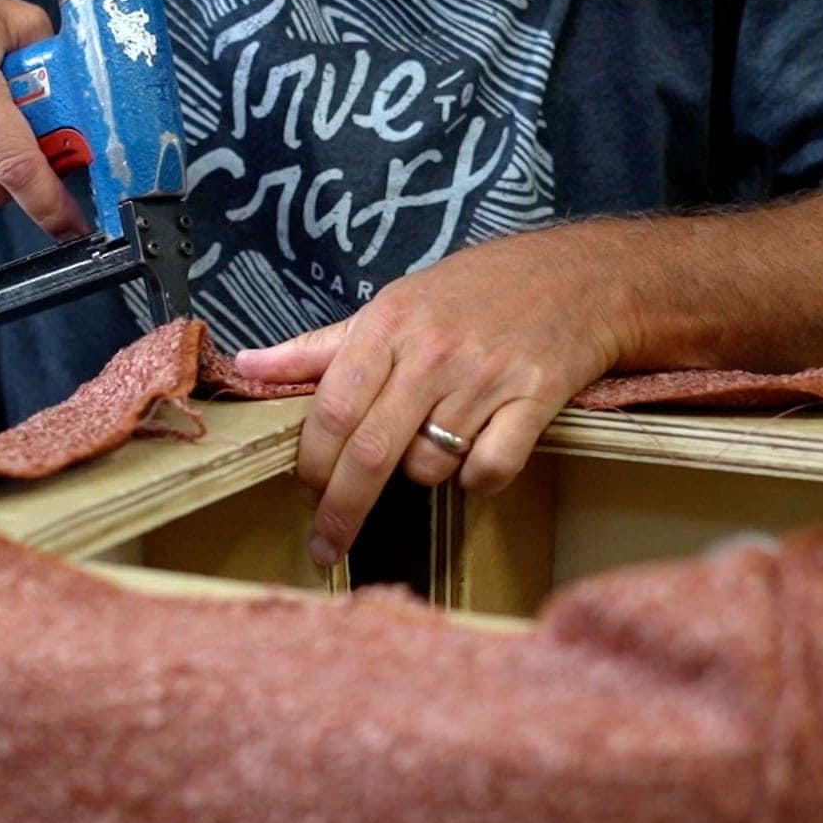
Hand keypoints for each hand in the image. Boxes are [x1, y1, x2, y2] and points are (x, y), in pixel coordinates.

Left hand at [234, 231, 631, 565]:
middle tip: (326, 545)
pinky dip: (476, 478)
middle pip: (371, 453)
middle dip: (341, 509)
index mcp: (387, 326)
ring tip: (434, 442)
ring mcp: (486, 376)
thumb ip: (318, 348)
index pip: (331, 411)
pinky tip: (478, 451)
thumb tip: (246, 367)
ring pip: (429, 466)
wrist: (576, 277)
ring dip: (421, 475)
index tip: (303, 496)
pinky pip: (488, 470)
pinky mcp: (536, 398)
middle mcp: (432, 352)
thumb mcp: (391, 306)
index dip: (310, 464)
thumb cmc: (472, 294)